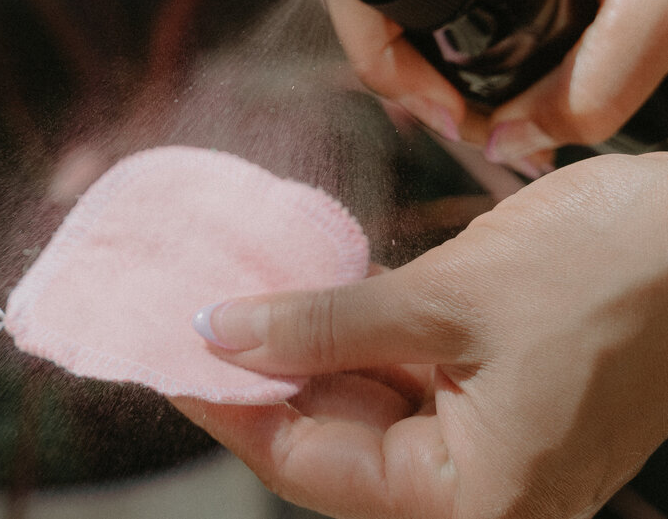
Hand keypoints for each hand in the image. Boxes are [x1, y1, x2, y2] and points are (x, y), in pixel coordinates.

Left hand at [174, 152, 667, 518]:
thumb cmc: (605, 275)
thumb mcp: (448, 301)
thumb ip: (326, 325)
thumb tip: (219, 333)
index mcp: (472, 499)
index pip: (309, 463)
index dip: (229, 406)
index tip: (166, 354)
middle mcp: (472, 479)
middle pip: (328, 434)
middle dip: (256, 374)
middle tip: (190, 315)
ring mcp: (478, 426)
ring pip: (356, 394)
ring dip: (296, 346)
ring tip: (232, 298)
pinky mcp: (482, 375)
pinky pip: (392, 361)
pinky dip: (344, 328)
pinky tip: (302, 292)